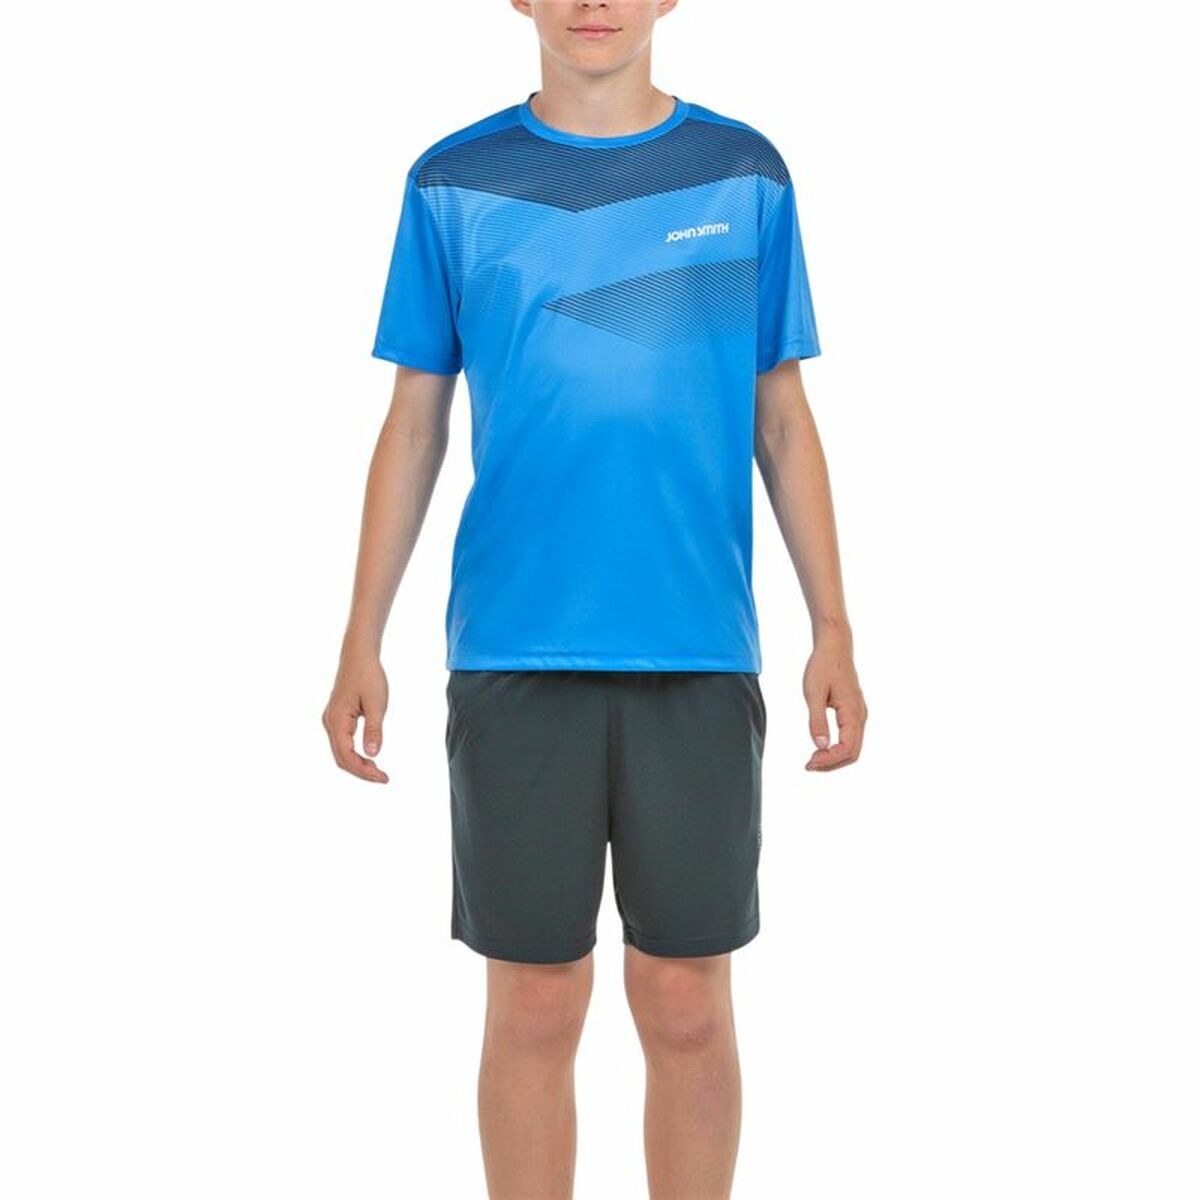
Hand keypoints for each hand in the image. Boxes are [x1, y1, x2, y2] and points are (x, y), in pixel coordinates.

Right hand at [322, 649, 389, 782]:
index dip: (363, 771)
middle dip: (361, 771)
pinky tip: (369, 757)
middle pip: (341, 758)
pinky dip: (354, 754)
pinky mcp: (337, 718)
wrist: (359, 655)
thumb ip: (373, 729)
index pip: (346, 756)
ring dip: (358, 764)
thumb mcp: (377, 704)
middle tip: (383, 778)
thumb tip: (372, 754)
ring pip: (341, 752)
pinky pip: (342, 743)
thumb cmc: (369, 676)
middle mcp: (329, 723)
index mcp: (337, 721)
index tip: (383, 778)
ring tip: (378, 771)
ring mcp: (331, 720)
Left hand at [802, 627, 866, 770]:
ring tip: (813, 760)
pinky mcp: (854, 712)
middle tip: (808, 765)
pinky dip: (837, 749)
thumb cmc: (822, 666)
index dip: (828, 761)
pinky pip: (850, 738)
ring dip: (834, 758)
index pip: (846, 749)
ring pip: (853, 747)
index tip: (808, 763)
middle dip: (831, 764)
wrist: (835, 646)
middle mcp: (860, 716)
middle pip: (853, 753)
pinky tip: (821, 748)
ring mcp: (859, 714)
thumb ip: (817, 721)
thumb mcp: (813, 693)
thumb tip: (819, 747)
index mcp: (853, 713)